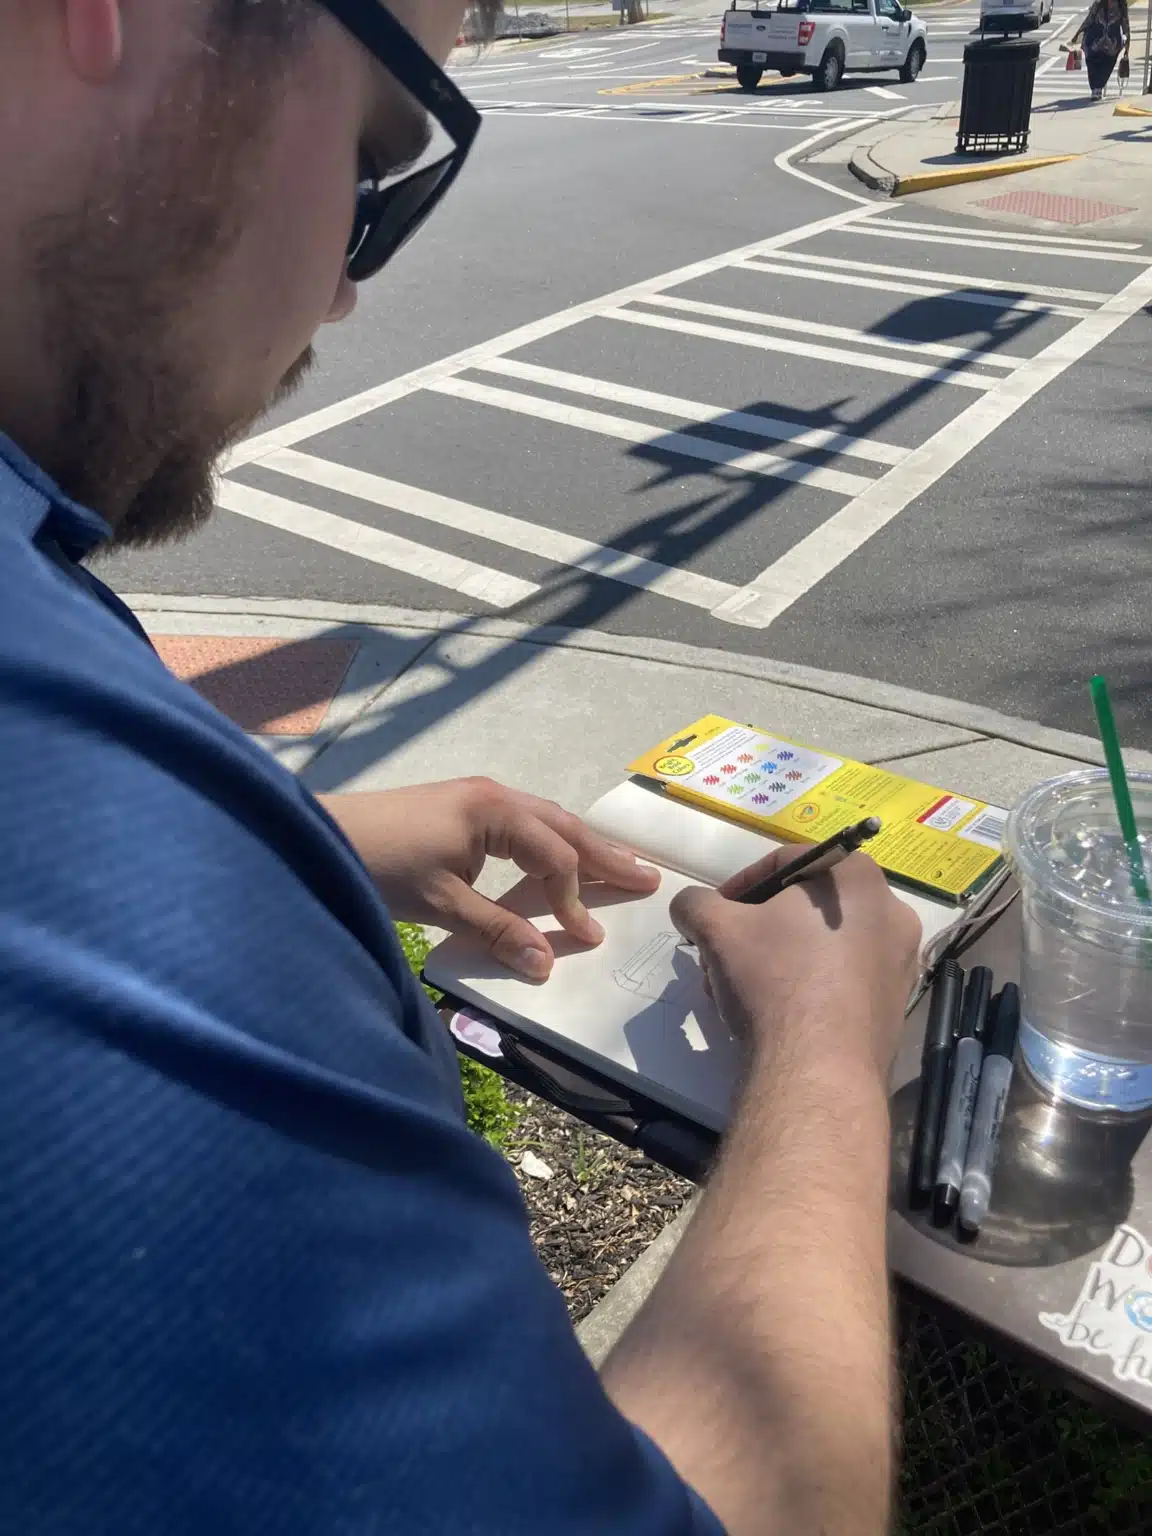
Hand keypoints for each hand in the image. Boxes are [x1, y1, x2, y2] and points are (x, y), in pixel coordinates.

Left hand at [320, 779, 659, 979]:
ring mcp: (478, 797)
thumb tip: (547, 966)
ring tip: (617, 866)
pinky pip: (524, 823)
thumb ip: (497, 931)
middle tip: (648, 878)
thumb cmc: (380, 866)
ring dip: (582, 845)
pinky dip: (551, 842)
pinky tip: (557, 857)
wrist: (319, 836)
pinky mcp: (461, 806)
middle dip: (605, 855)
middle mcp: (495, 795)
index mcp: (496, 811)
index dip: (573, 902)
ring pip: (546, 821)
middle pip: (564, 827)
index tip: (587, 940)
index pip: (554, 859)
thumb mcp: (442, 904)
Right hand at [670, 844, 920, 1080]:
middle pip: (808, 906)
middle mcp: (892, 912)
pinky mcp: (896, 1007)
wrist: (817, 1069)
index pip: (788, 863)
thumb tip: (691, 906)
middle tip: (726, 950)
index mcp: (857, 878)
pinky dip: (809, 985)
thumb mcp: (716, 928)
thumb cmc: (774, 979)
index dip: (742, 884)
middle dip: (759, 925)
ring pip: (825, 945)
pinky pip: (845, 980)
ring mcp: (900, 963)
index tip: (717, 910)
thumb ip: (696, 903)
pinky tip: (775, 1012)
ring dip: (779, 956)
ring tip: (741, 985)